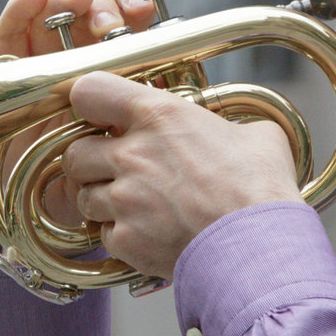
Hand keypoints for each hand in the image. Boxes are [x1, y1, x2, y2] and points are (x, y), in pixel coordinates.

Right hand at [0, 0, 168, 227]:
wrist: (64, 219)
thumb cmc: (118, 187)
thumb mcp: (152, 152)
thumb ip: (178, 128)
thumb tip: (232, 109)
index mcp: (124, 73)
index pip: (129, 22)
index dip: (134, 2)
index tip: (141, 8)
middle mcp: (86, 67)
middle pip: (90, 17)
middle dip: (100, 7)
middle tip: (109, 22)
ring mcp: (48, 70)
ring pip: (54, 21)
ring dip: (64, 3)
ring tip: (75, 3)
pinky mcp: (12, 79)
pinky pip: (11, 39)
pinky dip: (19, 13)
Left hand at [59, 70, 302, 279]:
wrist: (258, 245)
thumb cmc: (261, 190)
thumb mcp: (257, 137)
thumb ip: (231, 128)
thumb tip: (241, 134)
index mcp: (159, 116)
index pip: (89, 91)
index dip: (91, 103)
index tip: (102, 116)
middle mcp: (132, 154)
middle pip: (74, 153)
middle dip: (90, 163)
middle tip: (116, 171)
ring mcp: (123, 199)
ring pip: (84, 197)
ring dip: (103, 202)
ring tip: (137, 207)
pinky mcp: (124, 239)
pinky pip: (104, 235)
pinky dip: (120, 236)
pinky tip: (149, 234)